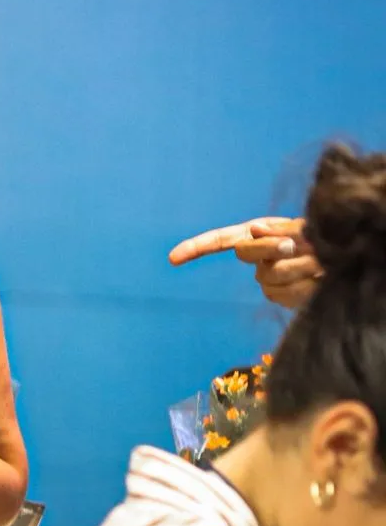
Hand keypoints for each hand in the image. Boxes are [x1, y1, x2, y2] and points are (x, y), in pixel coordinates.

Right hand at [168, 216, 320, 308]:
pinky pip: (283, 293)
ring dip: (297, 268)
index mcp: (261, 233)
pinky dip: (303, 286)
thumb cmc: (329, 241)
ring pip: (269, 276)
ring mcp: (269, 277)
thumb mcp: (304, 229)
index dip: (197, 247)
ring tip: (321, 264)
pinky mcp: (281, 296)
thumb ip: (279, 230)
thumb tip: (253, 230)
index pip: (222, 239)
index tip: (173, 259)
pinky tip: (318, 280)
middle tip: (294, 245)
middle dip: (268, 248)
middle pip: (245, 252)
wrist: (353, 265)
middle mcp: (260, 255)